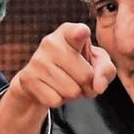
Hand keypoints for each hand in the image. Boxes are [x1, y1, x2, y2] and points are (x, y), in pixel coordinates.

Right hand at [0, 23, 115, 133]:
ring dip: (73, 93)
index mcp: (68, 32)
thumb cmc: (76, 67)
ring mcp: (37, 60)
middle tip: (77, 78)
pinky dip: (59, 100)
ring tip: (65, 83)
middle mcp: (50, 42)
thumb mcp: (97, 63)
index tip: (81, 34)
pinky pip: (55, 100)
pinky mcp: (28, 78)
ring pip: (71, 91)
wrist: (40, 80)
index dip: (82, 35)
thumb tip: (97, 87)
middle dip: (87, 84)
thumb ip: (106, 70)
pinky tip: (52, 89)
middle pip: (86, 75)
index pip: (79, 32)